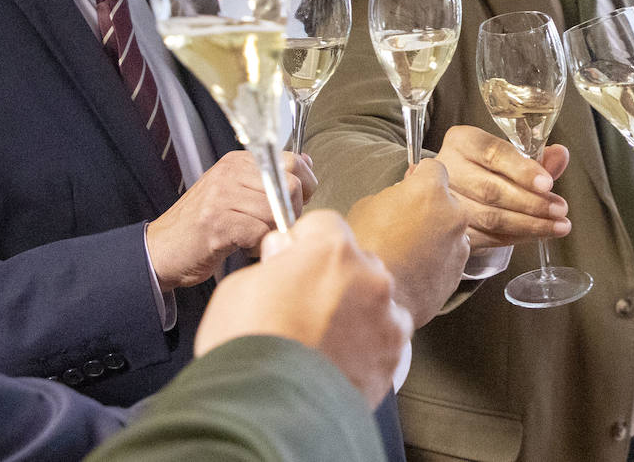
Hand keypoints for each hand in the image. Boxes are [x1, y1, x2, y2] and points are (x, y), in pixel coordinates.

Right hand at [146, 150, 317, 290]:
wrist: (161, 250)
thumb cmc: (204, 225)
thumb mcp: (238, 192)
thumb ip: (270, 177)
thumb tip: (306, 161)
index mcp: (238, 162)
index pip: (292, 161)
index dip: (304, 186)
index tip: (295, 203)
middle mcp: (230, 172)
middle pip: (290, 185)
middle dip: (292, 211)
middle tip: (276, 226)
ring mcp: (222, 196)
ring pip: (276, 211)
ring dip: (272, 232)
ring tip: (256, 238)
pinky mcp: (216, 222)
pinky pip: (259, 232)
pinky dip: (258, 246)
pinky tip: (245, 247)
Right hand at [195, 209, 411, 409]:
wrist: (267, 408)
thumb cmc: (247, 346)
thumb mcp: (239, 286)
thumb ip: (273, 262)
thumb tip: (283, 253)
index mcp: (331, 249)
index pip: (325, 224)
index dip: (305, 243)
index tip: (294, 259)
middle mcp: (369, 275)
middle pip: (355, 261)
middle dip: (334, 277)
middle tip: (303, 306)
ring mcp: (386, 315)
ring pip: (375, 299)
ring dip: (356, 311)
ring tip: (320, 340)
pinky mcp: (394, 353)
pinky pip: (385, 336)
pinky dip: (368, 345)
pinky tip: (337, 359)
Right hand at [345, 158, 470, 327]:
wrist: (375, 298)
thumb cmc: (365, 251)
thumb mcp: (367, 206)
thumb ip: (393, 194)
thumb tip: (402, 194)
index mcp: (430, 191)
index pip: (434, 167)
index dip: (419, 176)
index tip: (412, 183)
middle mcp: (453, 214)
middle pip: (445, 200)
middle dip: (429, 207)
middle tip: (404, 222)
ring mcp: (460, 244)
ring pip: (450, 229)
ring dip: (436, 234)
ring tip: (408, 251)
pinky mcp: (460, 271)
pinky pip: (451, 255)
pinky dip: (438, 258)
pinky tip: (415, 268)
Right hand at [432, 125, 570, 247]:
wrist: (457, 189)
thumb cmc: (486, 168)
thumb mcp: (509, 155)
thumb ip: (535, 157)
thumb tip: (560, 156)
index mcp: (462, 142)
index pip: (492, 153)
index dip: (522, 170)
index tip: (547, 184)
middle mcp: (447, 169)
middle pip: (491, 189)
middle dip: (531, 203)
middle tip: (559, 209)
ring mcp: (444, 202)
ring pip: (489, 217)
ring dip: (528, 224)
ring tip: (556, 225)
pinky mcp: (449, 229)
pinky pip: (486, 238)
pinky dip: (515, 238)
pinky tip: (535, 235)